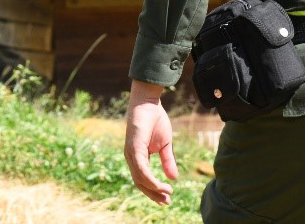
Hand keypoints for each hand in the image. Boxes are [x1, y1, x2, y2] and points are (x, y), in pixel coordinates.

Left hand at [124, 79, 177, 203]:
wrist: (149, 102)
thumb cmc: (155, 120)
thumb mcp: (165, 145)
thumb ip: (167, 161)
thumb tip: (173, 179)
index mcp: (137, 157)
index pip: (143, 179)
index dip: (154, 190)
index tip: (167, 198)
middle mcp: (131, 157)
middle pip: (140, 183)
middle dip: (153, 194)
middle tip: (167, 202)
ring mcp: (131, 153)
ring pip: (140, 179)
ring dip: (154, 189)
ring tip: (167, 193)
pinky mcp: (133, 148)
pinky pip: (140, 169)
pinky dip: (150, 179)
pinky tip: (160, 185)